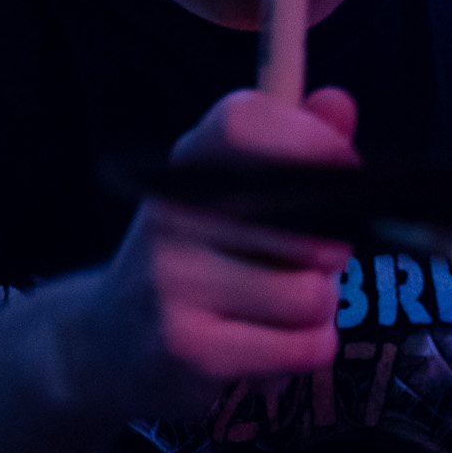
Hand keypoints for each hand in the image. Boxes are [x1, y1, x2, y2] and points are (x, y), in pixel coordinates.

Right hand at [45, 87, 358, 422]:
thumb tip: (338, 101)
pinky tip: (270, 347)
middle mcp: (172, 213)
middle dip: (330, 251)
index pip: (249, 121)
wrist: (109, 344)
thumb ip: (294, 143)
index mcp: (188, 162)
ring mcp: (174, 282)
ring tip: (278, 312)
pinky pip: (304, 347)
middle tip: (303, 262)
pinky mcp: (189, 348)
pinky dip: (307, 351)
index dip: (311, 143)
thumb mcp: (234, 192)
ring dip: (318, 311)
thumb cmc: (197, 259)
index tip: (342, 171)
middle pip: (309, 222)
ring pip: (313, 295)